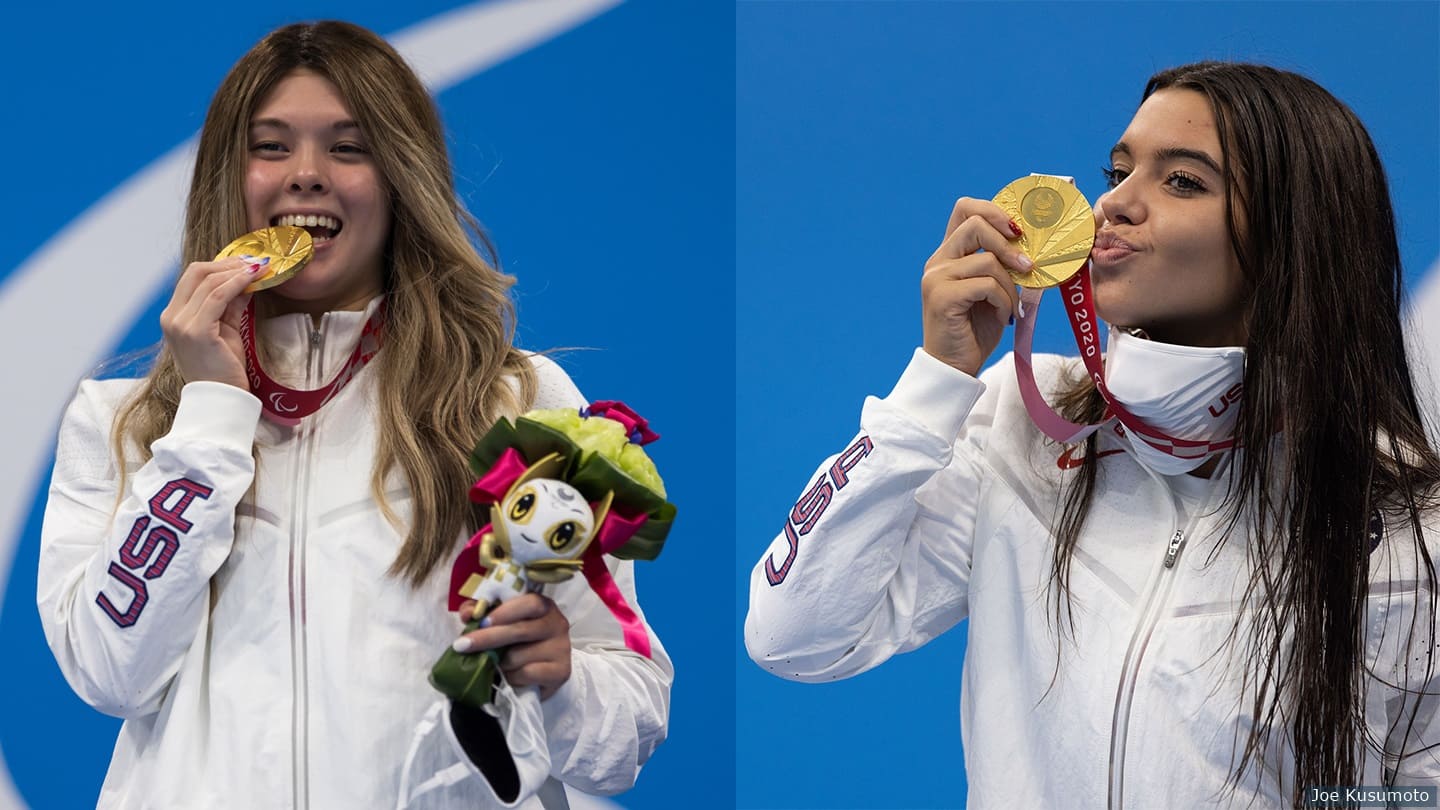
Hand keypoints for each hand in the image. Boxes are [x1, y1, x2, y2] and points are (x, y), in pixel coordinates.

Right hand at [159, 256, 263, 388]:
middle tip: (256, 261)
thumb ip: (230, 304)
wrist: (222, 399)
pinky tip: (254, 278)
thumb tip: (246, 279)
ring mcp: (180, 324)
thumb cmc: (224, 369)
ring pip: (208, 281)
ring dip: (237, 270)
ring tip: (261, 267)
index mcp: (173, 316)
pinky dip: (237, 282)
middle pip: (196, 272)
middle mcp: (171, 317)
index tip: (245, 261)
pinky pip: (217, 296)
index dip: (220, 265)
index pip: (192, 277)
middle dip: (228, 263)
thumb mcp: (226, 329)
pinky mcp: (195, 331)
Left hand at [456, 594, 571, 700]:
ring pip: (519, 656)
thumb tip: (468, 613)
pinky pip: (527, 674)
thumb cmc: (519, 641)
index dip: (504, 612)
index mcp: (544, 606)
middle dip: (487, 638)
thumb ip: (482, 612)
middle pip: (520, 630)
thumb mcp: (501, 621)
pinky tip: (509, 676)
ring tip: (494, 665)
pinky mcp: (561, 671)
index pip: (530, 603)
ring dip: (499, 663)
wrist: (544, 670)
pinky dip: (512, 677)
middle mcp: (557, 624)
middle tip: (462, 646)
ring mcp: (561, 648)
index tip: (481, 622)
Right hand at [921, 198, 1033, 375]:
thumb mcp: (993, 290)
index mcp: (948, 255)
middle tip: (1027, 267)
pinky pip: (987, 285)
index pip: (965, 209)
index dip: (994, 210)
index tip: (1017, 231)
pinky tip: (1003, 316)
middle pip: (976, 224)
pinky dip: (1003, 301)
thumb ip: (1000, 265)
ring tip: (1011, 306)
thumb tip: (1032, 246)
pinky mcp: (943, 297)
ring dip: (1010, 285)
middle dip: (1009, 244)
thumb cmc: (975, 330)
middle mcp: (937, 262)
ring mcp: (936, 278)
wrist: (955, 366)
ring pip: (987, 260)